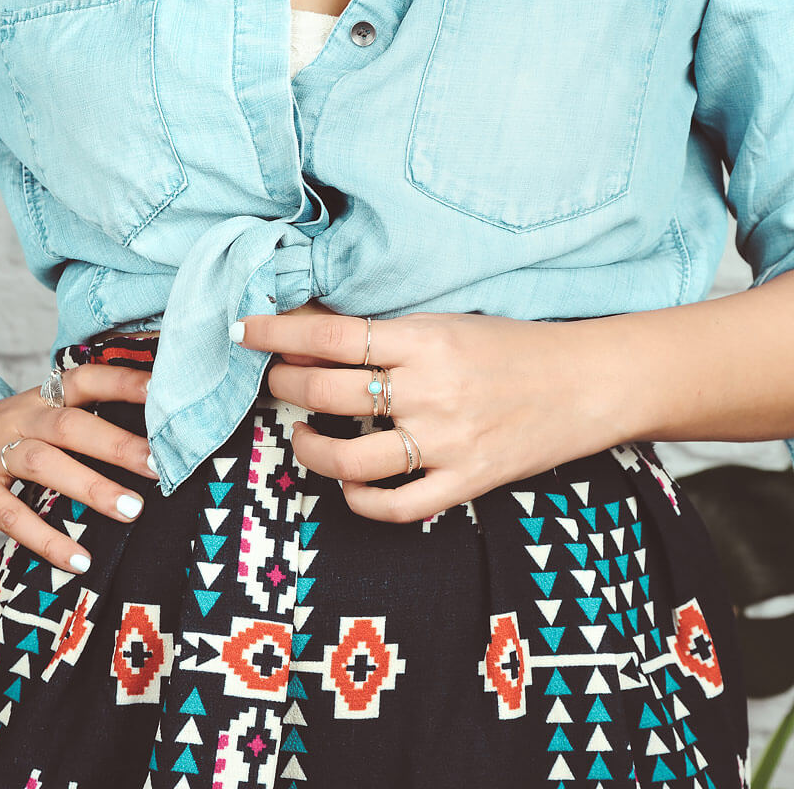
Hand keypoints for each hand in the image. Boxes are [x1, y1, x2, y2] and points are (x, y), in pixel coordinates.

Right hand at [0, 364, 158, 572]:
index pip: (87, 381)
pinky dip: (48, 541)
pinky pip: (12, 517)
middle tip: (159, 466)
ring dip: (91, 488)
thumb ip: (93, 419)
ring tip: (133, 510)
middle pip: (69, 427)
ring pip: (43, 465)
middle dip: (118, 446)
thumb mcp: (48, 415)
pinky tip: (82, 561)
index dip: (124, 384)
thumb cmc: (22, 435)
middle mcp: (20, 420)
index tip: (162, 393)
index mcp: (45, 398)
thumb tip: (163, 433)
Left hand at [231, 311, 627, 521]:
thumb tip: (317, 335)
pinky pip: (397, 508)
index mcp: (427, 340)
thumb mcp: (451, 323)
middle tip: (276, 382)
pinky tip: (350, 485)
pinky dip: (361, 501)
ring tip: (302, 436)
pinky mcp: (467, 483)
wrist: (588, 383)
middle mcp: (432, 392)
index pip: (332, 335)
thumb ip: (390, 334)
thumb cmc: (518, 347)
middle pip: (328, 394)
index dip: (277, 332)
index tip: (243, 330)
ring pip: (349, 461)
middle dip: (284, 386)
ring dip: (309, 448)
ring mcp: (448, 443)